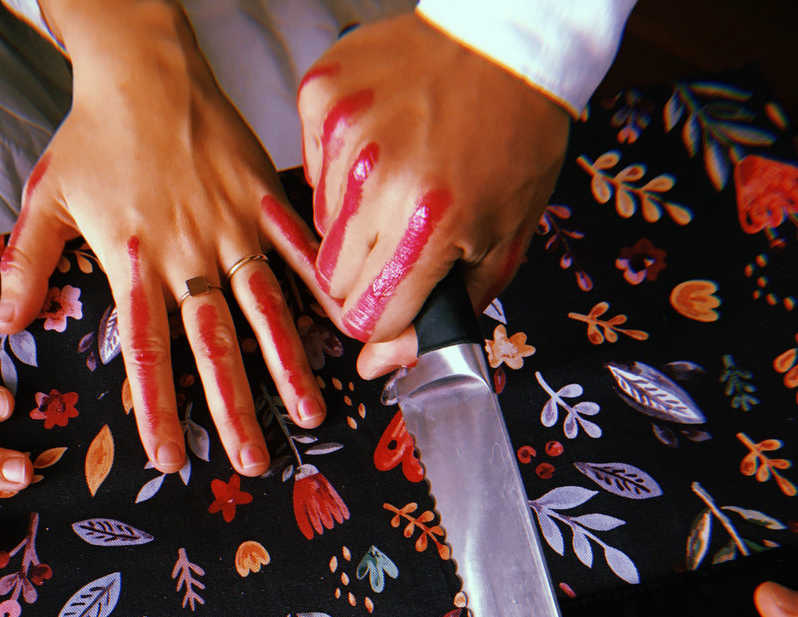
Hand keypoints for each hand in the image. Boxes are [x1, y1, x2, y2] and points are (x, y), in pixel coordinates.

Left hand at [0, 0, 326, 476]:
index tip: (169, 458)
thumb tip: (4, 325)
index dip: (157, 409)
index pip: (146, 352)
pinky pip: (300, 247)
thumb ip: (27, 266)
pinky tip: (349, 326)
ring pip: (265, 309)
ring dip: (287, 366)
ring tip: (309, 414)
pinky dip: (324, 287)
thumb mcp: (46, 199)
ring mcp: (232, 227)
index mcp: (133, 263)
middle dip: (234, 409)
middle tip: (252, 461)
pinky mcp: (265, 198)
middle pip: (213, 346)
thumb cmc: (91, 135)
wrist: (141, 65)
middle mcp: (187, 255)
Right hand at [297, 11, 569, 360]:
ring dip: (355, 219)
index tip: (399, 295)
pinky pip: (310, 172)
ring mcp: (344, 136)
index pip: (368, 318)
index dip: (386, 315)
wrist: (507, 42)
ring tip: (398, 176)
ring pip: (320, 230)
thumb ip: (443, 314)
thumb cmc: (515, 140)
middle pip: (335, 281)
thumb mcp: (503, 242)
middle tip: (404, 233)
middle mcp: (379, 181)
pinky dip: (339, 171)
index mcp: (430, 224)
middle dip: (370, 271)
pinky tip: (379, 144)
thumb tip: (376, 366)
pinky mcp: (321, 99)